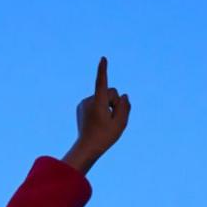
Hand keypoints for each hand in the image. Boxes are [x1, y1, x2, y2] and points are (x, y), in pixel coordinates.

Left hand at [61, 57, 130, 174]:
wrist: (87, 147)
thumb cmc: (105, 136)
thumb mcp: (121, 123)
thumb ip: (125, 107)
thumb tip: (124, 96)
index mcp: (98, 103)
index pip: (101, 82)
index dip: (103, 70)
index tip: (103, 58)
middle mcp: (88, 100)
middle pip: (109, 92)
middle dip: (114, 101)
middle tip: (113, 118)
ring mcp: (84, 103)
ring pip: (102, 98)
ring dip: (107, 106)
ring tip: (104, 122)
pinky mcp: (81, 107)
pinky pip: (96, 102)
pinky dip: (100, 109)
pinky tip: (98, 121)